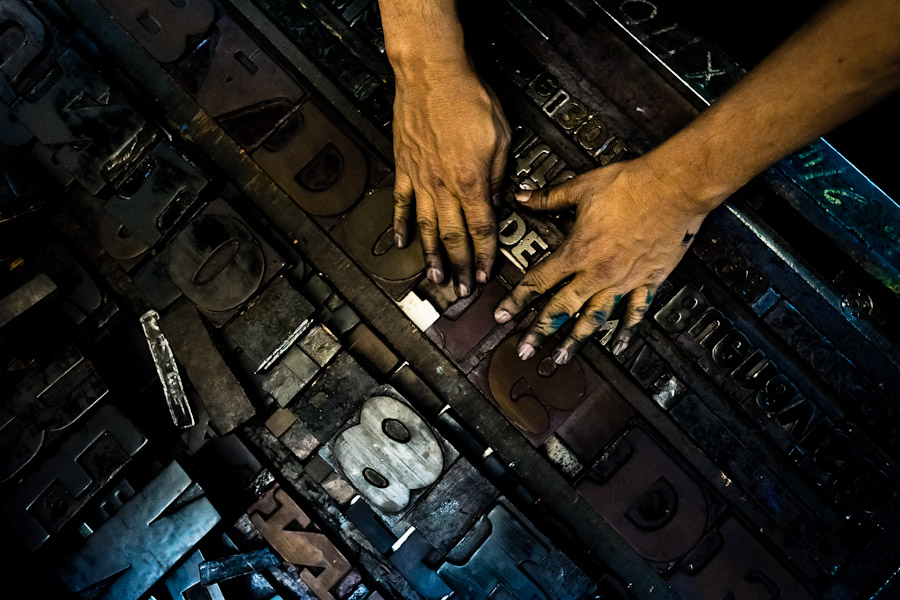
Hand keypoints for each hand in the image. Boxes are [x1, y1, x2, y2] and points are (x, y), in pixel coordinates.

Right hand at [391, 65, 509, 296]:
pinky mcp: (404, 167)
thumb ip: (499, 174)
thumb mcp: (500, 136)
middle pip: (453, 236)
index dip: (484, 256)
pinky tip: (400, 242)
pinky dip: (400, 224)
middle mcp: (443, 186)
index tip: (485, 274)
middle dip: (459, 267)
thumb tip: (498, 200)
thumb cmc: (467, 96)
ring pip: (425, 227)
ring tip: (434, 278)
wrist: (431, 73)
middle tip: (460, 290)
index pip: (481, 229)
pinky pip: (400, 203)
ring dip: (431, 256)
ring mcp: (420, 179)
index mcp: (471, 180)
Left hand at [492, 157, 712, 362]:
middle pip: (561, 309)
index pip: (539, 281)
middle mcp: (598, 272)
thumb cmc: (632, 185)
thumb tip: (526, 197)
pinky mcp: (648, 280)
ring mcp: (623, 280)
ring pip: (594, 318)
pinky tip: (618, 344)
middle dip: (539, 331)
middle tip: (525, 350)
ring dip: (575, 340)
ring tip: (562, 358)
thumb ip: (550, 197)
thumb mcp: (582, 187)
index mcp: (578, 251)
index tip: (503, 314)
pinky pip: (635, 312)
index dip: (517, 299)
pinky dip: (626, 330)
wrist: (674, 188)